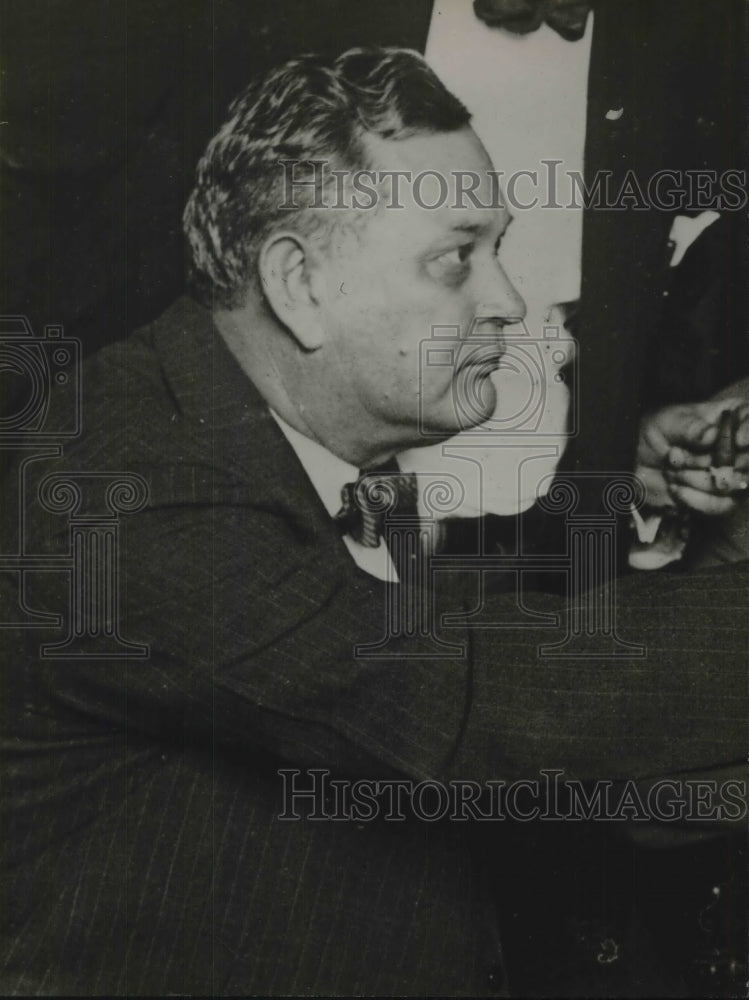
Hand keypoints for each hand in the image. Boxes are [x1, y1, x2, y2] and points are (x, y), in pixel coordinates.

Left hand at [637, 399, 748, 515]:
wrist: (637, 459)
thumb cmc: (657, 431)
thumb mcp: (669, 422)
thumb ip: (691, 427)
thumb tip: (712, 436)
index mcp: (734, 417)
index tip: (737, 440)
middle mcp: (739, 447)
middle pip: (747, 460)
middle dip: (710, 461)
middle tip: (676, 456)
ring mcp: (733, 473)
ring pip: (734, 484)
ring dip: (698, 480)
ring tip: (671, 470)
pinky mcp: (720, 498)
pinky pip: (721, 506)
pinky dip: (696, 499)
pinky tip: (675, 488)